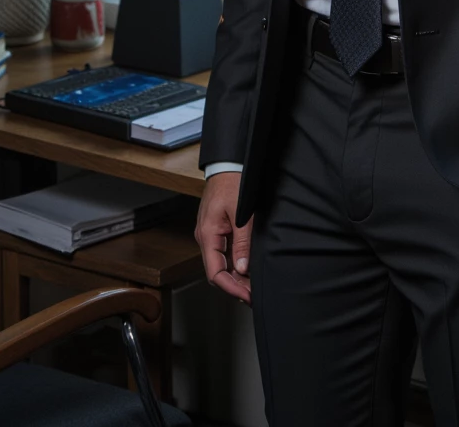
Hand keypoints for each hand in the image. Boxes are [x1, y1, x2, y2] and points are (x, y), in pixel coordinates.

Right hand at [195, 171, 252, 303]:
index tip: (246, 295)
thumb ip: (242, 242)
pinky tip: (247, 266)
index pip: (214, 273)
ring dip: (236, 275)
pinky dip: (235, 262)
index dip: (231, 288)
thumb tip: (243, 268)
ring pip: (221, 263)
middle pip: (217, 271)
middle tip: (253, 294)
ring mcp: (211, 233)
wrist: (228, 162)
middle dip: (235, 285)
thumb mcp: (241, 214)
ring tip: (253, 283)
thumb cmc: (232, 182)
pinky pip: (224, 252)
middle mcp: (205, 236)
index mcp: (207, 234)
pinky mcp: (217, 228)